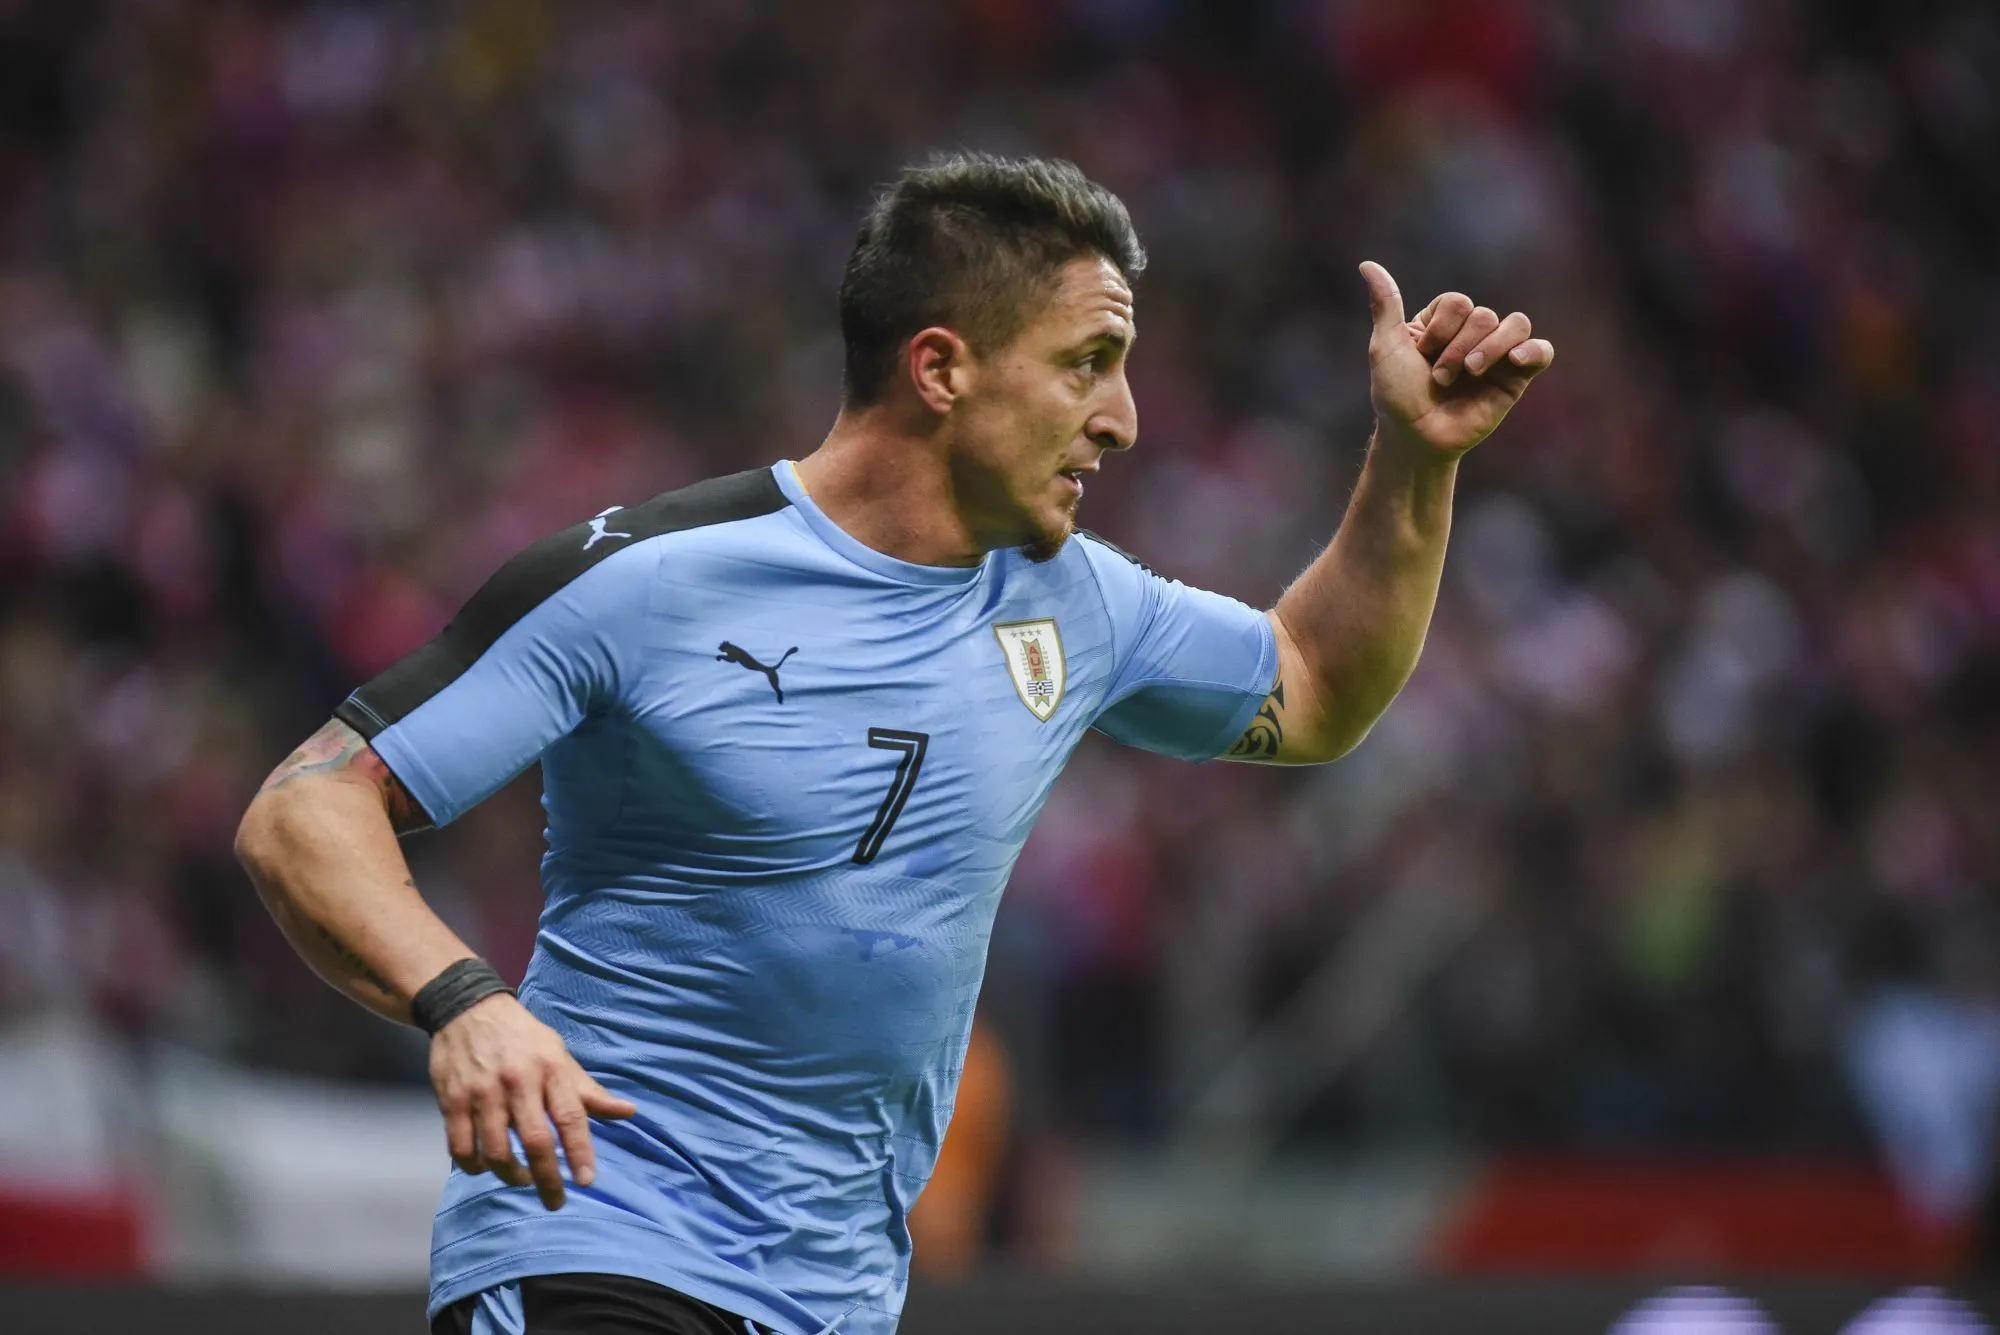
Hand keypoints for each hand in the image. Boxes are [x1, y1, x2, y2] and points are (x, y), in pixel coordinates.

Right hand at [428, 992, 637, 1209]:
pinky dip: (474, 1166)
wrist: (468, 1009)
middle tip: (555, 1201)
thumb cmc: (523, 1038)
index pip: (571, 1117)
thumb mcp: (560, 1056)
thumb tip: (629, 1113)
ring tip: (522, 1179)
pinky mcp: (452, 1101)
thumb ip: (589, 1091)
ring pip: (496, 1151)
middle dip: (548, 1179)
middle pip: (535, 1141)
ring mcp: (482, 1093)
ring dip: (511, 1176)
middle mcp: (517, 1082)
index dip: (580, 1151)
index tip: (587, 1180)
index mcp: (550, 1069)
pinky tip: (485, 1168)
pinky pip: (461, 1148)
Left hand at [1359, 261, 1553, 457]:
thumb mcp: (1386, 346)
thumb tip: (1366, 264)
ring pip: (1516, 324)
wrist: (1416, 437)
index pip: (1458, 302)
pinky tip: (1514, 360)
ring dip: (1490, 347)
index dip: (1440, 329)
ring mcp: (1496, 355)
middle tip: (1439, 378)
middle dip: (1458, 348)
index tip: (1420, 356)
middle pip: (1484, 315)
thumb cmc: (1397, 395)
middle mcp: (1471, 335)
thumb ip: (1385, 304)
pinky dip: (1533, 350)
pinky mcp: (1515, 379)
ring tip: (1471, 373)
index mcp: (1443, 323)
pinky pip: (1541, 352)